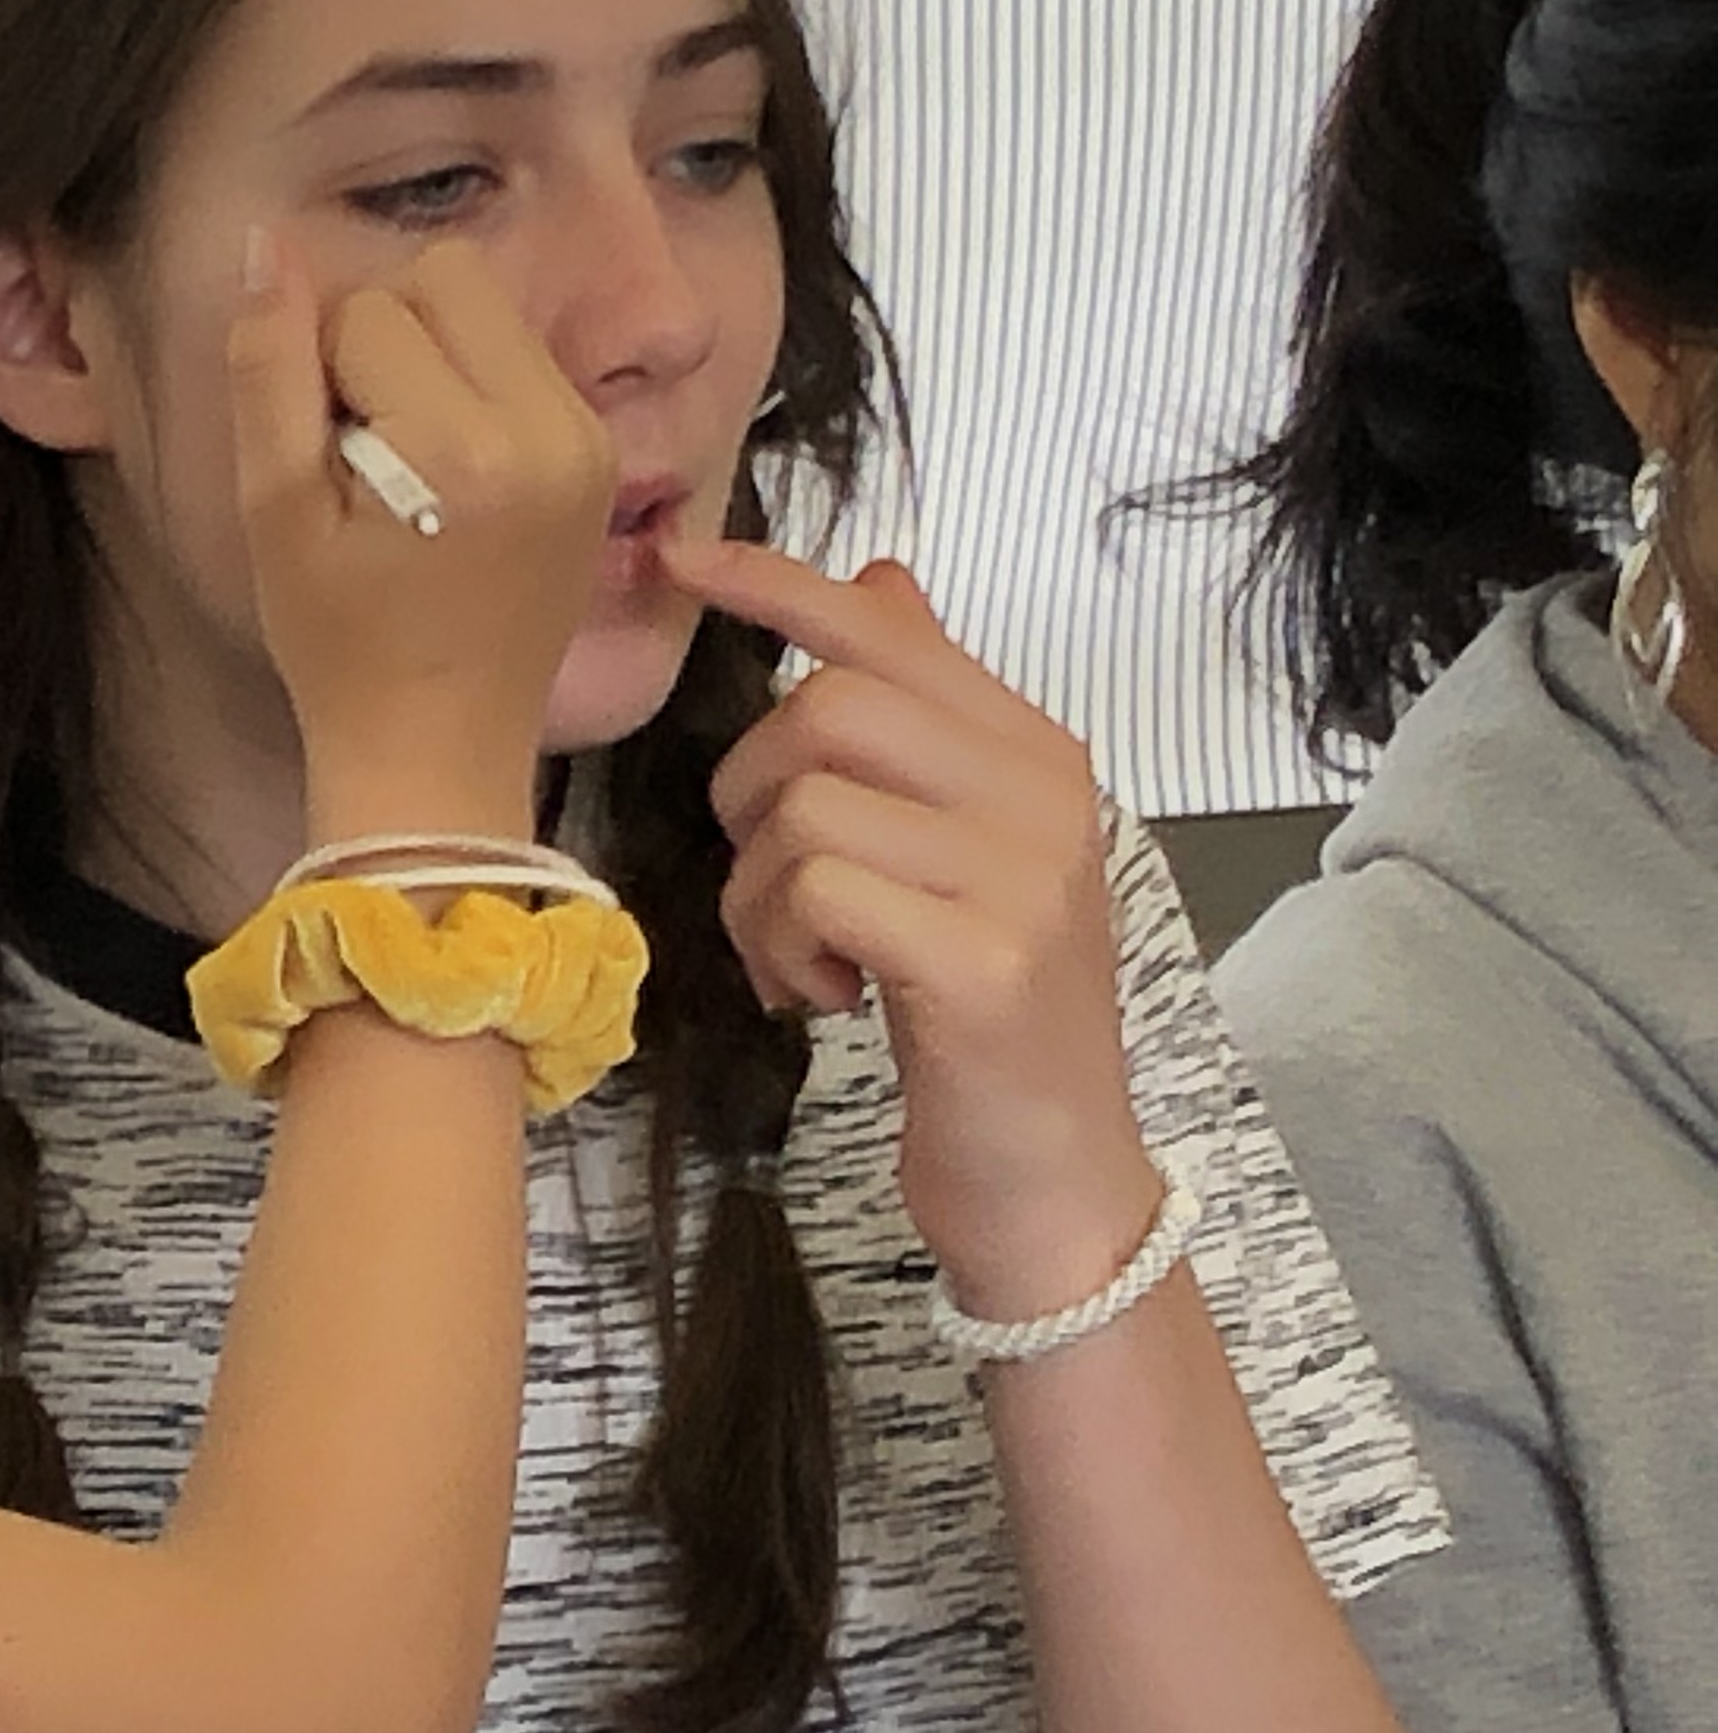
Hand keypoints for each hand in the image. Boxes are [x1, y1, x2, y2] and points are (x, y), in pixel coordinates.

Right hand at [229, 235, 611, 839]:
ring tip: (407, 459)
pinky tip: (449, 473)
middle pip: (444, 274)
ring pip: (488, 303)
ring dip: (432, 355)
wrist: (439, 750)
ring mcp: (587, 442)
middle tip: (363, 444)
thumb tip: (267, 245)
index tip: (325, 465)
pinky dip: (474, 387)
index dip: (318, 374)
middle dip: (384, 335)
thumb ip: (267, 368)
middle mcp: (548, 431)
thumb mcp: (273, 510)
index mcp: (464, 451)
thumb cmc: (339, 645)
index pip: (366, 311)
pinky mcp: (600, 456)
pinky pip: (523, 356)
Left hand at [664, 537, 1163, 1314]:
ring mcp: (1022, 876)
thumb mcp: (961, 847)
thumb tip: (878, 576)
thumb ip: (923, 713)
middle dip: (753, 795)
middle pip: (824, 709)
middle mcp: (1042, 796)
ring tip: (812, 960)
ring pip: (804, 807)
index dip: (773, 583)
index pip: (886, 629)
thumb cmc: (980, 1011)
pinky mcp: (981, 959)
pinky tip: (833, 998)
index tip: (678, 554)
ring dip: (763, 897)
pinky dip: (784, 948)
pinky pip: (815, 892)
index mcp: (1034, 753)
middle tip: (781, 882)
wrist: (1054, 1178)